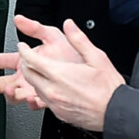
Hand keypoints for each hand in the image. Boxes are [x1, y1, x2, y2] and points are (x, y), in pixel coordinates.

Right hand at [0, 14, 82, 110]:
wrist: (92, 74)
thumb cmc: (74, 55)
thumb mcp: (54, 37)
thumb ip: (36, 28)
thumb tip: (19, 18)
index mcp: (31, 60)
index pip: (9, 60)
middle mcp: (32, 75)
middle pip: (9, 80)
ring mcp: (38, 88)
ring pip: (18, 94)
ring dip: (12, 94)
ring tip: (12, 92)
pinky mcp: (47, 100)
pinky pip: (36, 104)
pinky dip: (32, 102)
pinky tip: (32, 99)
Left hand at [0, 16, 124, 130]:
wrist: (116, 112)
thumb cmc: (108, 87)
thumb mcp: (97, 57)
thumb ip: (79, 39)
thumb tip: (69, 25)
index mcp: (59, 74)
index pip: (30, 59)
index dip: (23, 50)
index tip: (23, 46)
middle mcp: (52, 89)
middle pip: (27, 74)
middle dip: (24, 63)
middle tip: (27, 56)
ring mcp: (54, 103)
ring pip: (33, 87)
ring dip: (32, 77)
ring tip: (38, 70)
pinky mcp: (58, 113)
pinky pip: (42, 99)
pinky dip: (41, 90)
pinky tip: (50, 85)